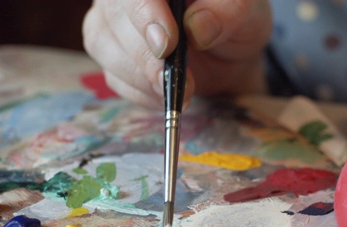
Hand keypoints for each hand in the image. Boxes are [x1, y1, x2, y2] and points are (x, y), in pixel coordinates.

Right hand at [83, 0, 271, 109]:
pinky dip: (140, 92)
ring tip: (180, 89)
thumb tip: (197, 28)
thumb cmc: (232, 21)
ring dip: (140, 76)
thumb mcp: (243, 12)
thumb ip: (226, 13)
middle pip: (111, 16)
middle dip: (143, 55)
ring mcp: (110, 21)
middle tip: (170, 78)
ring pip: (103, 45)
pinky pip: (112, 75)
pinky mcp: (110, 54)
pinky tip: (166, 93)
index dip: (144, 14)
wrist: (225, 51)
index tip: (166, 44)